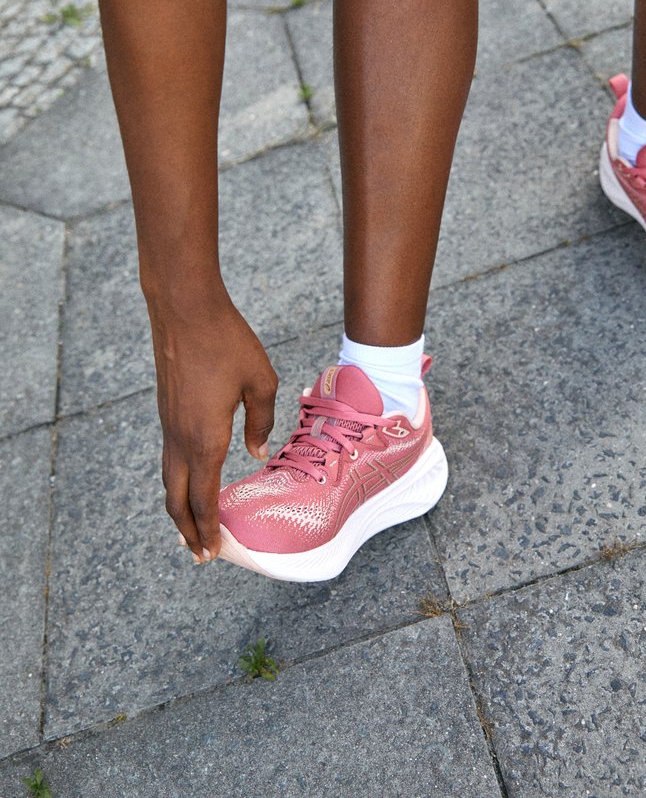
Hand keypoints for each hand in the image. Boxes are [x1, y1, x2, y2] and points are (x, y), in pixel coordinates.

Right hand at [147, 291, 277, 562]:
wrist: (185, 308)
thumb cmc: (227, 341)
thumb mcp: (260, 380)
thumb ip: (262, 421)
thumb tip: (256, 453)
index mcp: (205, 438)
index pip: (204, 498)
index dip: (209, 528)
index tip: (214, 553)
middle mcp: (180, 438)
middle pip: (177, 499)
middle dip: (188, 531)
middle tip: (201, 555)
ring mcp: (168, 424)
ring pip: (169, 478)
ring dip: (179, 507)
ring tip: (190, 528)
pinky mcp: (166, 410)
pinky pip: (169, 457)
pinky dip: (177, 481)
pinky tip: (190, 479)